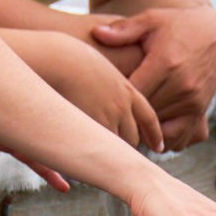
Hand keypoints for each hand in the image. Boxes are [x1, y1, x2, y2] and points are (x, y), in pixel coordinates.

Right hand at [13, 30, 164, 152]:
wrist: (57, 59)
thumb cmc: (71, 58)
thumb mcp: (99, 67)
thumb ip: (108, 84)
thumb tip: (104, 91)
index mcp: (126, 90)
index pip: (148, 118)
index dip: (154, 134)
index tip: (158, 146)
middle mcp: (122, 106)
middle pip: (132, 137)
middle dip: (127, 145)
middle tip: (118, 153)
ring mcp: (108, 117)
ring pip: (117, 145)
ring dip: (111, 152)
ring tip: (102, 157)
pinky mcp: (92, 127)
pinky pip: (100, 148)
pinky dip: (96, 152)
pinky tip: (88, 153)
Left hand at [93, 5, 215, 150]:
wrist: (214, 34)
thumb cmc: (177, 25)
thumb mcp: (150, 20)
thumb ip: (123, 30)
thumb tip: (96, 33)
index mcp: (166, 64)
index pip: (134, 93)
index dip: (116, 98)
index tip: (102, 96)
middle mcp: (182, 86)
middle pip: (144, 114)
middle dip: (127, 115)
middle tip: (108, 114)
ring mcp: (193, 102)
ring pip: (159, 129)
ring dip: (143, 129)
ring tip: (128, 122)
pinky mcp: (200, 112)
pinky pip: (178, 137)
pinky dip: (162, 138)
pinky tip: (149, 129)